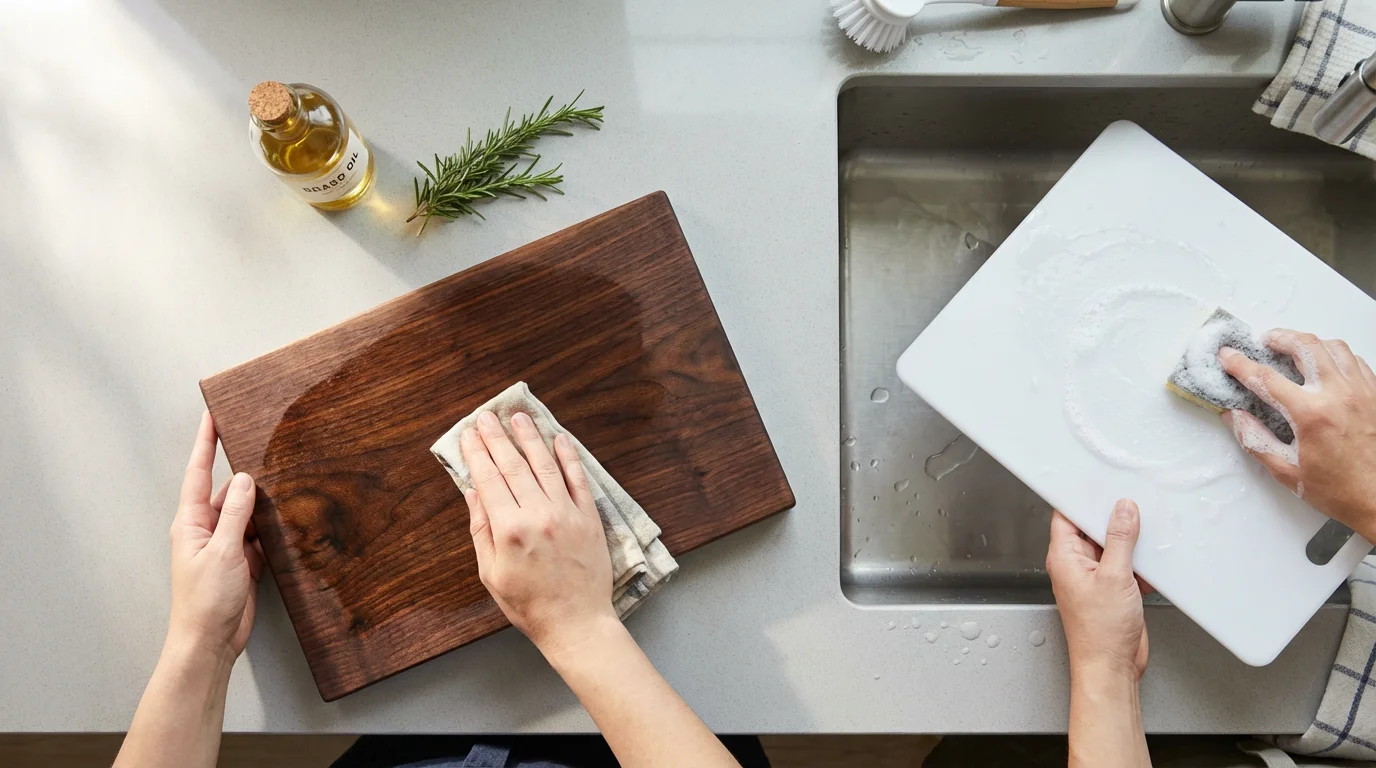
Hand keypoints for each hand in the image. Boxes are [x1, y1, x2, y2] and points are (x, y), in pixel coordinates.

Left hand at [168, 411, 264, 661]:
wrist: (209, 643)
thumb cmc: (205, 601)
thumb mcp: (223, 552)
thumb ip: (236, 514)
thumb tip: (245, 479)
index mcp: (191, 523)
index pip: (199, 473)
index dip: (206, 443)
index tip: (212, 415)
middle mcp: (207, 530)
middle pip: (230, 492)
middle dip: (249, 477)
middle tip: (270, 452)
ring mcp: (225, 547)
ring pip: (248, 514)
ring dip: (264, 506)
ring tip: (286, 486)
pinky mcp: (243, 562)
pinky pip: (260, 536)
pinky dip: (273, 529)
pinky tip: (289, 521)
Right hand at [460, 411, 614, 656]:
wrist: (576, 623)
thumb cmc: (529, 605)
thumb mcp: (491, 573)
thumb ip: (482, 530)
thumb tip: (473, 493)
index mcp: (510, 530)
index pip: (489, 480)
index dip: (477, 453)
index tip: (469, 433)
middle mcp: (539, 515)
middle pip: (514, 465)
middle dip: (498, 438)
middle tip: (487, 416)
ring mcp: (567, 513)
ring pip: (546, 465)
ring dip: (531, 437)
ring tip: (520, 416)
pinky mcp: (589, 517)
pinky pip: (578, 479)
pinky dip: (569, 457)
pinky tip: (560, 439)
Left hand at [1046, 503, 1148, 681]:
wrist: (1112, 667)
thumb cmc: (1100, 633)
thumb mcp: (1114, 577)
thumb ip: (1119, 540)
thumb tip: (1123, 510)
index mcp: (1064, 557)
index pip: (1066, 515)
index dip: (1081, 498)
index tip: (1098, 483)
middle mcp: (1077, 565)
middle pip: (1093, 528)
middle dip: (1114, 518)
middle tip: (1133, 503)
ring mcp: (1096, 577)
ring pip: (1114, 547)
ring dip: (1132, 542)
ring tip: (1149, 532)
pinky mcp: (1114, 589)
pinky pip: (1127, 565)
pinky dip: (1141, 563)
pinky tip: (1154, 561)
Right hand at [1219, 330, 1375, 539]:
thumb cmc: (1339, 490)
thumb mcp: (1286, 472)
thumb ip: (1255, 440)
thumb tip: (1233, 417)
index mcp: (1312, 414)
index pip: (1266, 378)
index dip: (1241, 364)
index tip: (1227, 356)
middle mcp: (1339, 395)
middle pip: (1305, 346)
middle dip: (1280, 337)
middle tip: (1265, 340)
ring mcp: (1363, 391)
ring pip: (1334, 347)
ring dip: (1310, 342)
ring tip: (1296, 347)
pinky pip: (1356, 361)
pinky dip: (1336, 355)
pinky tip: (1327, 364)